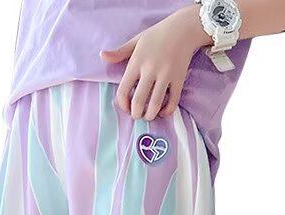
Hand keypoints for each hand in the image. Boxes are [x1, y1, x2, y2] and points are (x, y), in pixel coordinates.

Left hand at [100, 6, 211, 120]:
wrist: (183, 28)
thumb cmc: (157, 35)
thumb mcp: (136, 41)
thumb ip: (119, 52)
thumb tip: (102, 56)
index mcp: (137, 62)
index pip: (123, 90)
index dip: (122, 105)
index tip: (126, 108)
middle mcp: (150, 69)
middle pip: (138, 101)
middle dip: (136, 114)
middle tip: (137, 114)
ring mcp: (166, 75)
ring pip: (155, 104)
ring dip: (150, 115)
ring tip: (149, 115)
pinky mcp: (179, 78)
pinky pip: (173, 101)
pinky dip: (167, 111)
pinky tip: (163, 111)